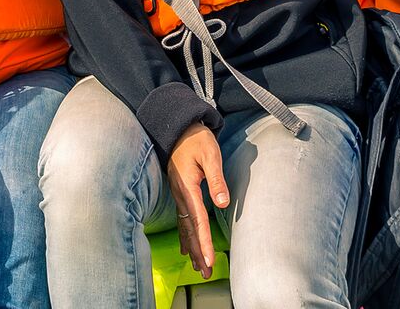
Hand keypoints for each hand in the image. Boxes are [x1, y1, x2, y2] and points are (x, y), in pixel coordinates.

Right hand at [165, 124, 229, 280]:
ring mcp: (178, 195)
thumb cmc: (196, 139)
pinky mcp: (179, 193)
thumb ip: (216, 179)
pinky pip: (181, 220)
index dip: (204, 242)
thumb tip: (221, 202)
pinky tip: (186, 248)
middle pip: (190, 230)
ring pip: (184, 227)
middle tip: (204, 273)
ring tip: (197, 267)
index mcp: (188, 187)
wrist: (178, 127)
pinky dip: (185, 236)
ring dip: (191, 248)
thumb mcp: (210, 155)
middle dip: (197, 252)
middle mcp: (180, 195)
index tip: (209, 260)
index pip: (198, 221)